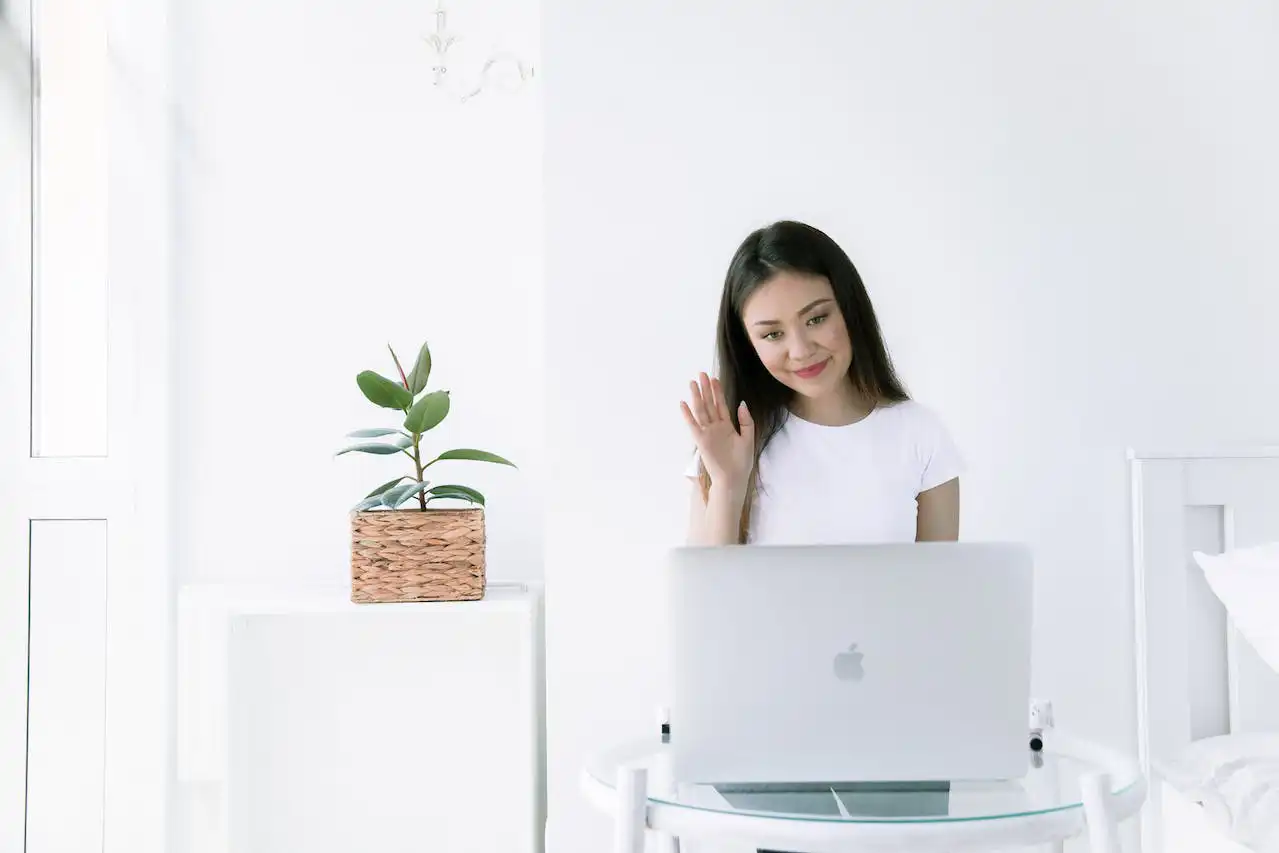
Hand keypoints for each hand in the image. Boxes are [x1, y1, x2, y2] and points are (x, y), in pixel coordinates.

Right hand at [680, 372, 754, 491]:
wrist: (734, 479)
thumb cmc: (741, 462)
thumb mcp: (748, 438)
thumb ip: (746, 421)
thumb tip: (741, 403)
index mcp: (727, 426)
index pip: (721, 405)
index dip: (717, 392)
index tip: (714, 379)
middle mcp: (716, 427)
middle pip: (709, 404)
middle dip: (706, 389)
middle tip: (701, 374)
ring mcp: (708, 433)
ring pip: (701, 411)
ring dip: (696, 397)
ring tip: (692, 383)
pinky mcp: (701, 441)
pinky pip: (693, 425)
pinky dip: (688, 415)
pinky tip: (683, 404)